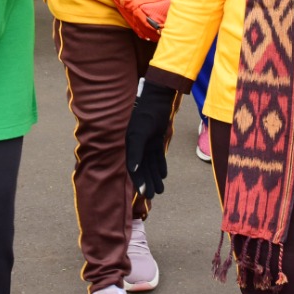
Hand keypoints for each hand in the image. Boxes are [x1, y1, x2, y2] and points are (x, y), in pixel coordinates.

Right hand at [126, 79, 177, 200]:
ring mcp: (146, 141)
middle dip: (147, 181)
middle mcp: (137, 145)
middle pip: (142, 168)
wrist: (157, 99)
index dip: (138, 181)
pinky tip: (163, 175)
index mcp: (129, 144)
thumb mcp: (139, 133)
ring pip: (151, 164)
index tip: (144, 194)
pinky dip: (160, 165)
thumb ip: (135, 151)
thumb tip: (132, 169)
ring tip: (161, 189)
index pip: (133, 167)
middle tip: (154, 195)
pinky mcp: (156, 138)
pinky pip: (158, 155)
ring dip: (155, 176)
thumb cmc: (145, 114)